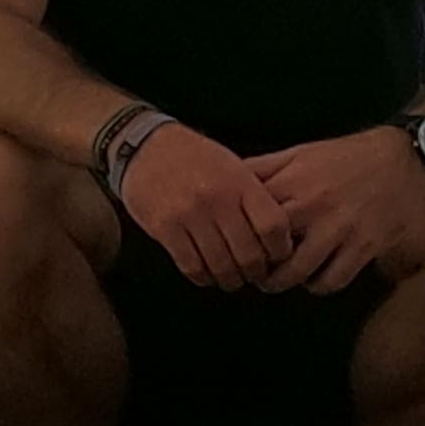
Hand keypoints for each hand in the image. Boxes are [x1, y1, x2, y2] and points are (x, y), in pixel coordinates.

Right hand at [111, 122, 296, 293]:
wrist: (144, 145)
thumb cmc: (194, 157)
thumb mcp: (232, 166)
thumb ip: (254, 197)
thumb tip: (278, 236)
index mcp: (239, 181)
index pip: (273, 226)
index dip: (280, 248)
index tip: (277, 255)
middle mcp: (216, 199)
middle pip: (249, 254)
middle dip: (256, 272)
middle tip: (255, 273)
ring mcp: (188, 214)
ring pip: (221, 266)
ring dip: (230, 280)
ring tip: (232, 278)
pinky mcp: (164, 228)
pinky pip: (191, 266)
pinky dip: (203, 277)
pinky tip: (207, 274)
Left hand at [243, 129, 424, 294]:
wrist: (400, 159)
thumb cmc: (342, 157)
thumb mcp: (297, 153)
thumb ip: (262, 169)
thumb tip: (225, 181)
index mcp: (292, 181)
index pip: (249, 216)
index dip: (235, 234)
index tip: (230, 242)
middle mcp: (313, 206)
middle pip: (268, 248)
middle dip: (254, 264)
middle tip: (249, 268)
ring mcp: (340, 229)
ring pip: (298, 272)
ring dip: (282, 282)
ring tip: (276, 279)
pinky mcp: (364, 247)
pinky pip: (333, 280)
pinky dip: (318, 285)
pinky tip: (313, 278)